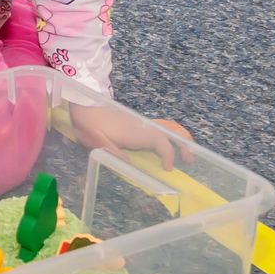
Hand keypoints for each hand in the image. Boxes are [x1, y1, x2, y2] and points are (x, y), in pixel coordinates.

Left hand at [70, 102, 193, 167]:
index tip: (168, 168)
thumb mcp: (95, 140)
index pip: (160, 141)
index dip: (168, 154)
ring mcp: (141, 124)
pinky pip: (159, 129)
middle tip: (190, 160)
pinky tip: (170, 146)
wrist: (84, 105)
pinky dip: (170, 136)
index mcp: (134, 132)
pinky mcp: (137, 124)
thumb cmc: (89, 123)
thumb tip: (129, 164)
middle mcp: (142, 126)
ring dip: (179, 138)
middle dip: (183, 143)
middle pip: (170, 131)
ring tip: (187, 154)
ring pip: (167, 128)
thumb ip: (111, 151)